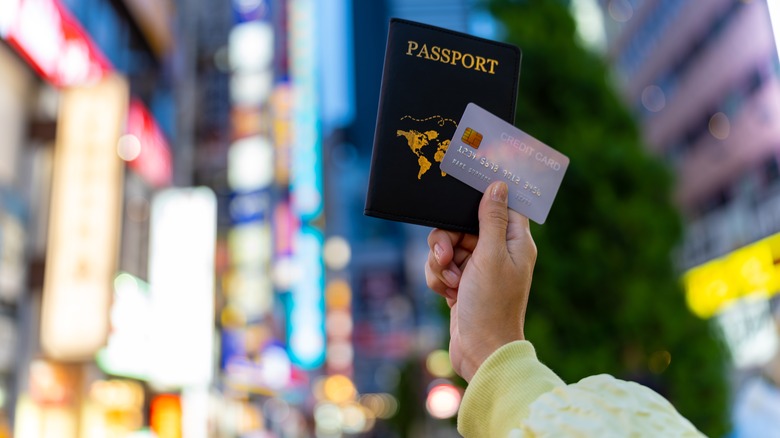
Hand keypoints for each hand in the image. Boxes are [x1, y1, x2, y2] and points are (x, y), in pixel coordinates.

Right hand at [425, 181, 536, 381]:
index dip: (482, 198)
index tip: (462, 194)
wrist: (480, 351)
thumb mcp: (491, 255)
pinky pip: (442, 267)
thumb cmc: (491, 305)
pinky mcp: (462, 283)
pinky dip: (439, 278)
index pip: (500, 205)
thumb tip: (498, 185)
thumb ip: (491, 219)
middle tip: (446, 255)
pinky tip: (448, 294)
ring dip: (441, 262)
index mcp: (515, 241)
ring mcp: (479, 268)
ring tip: (451, 282)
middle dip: (448, 239)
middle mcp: (498, 252)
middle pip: (463, 224)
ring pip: (448, 245)